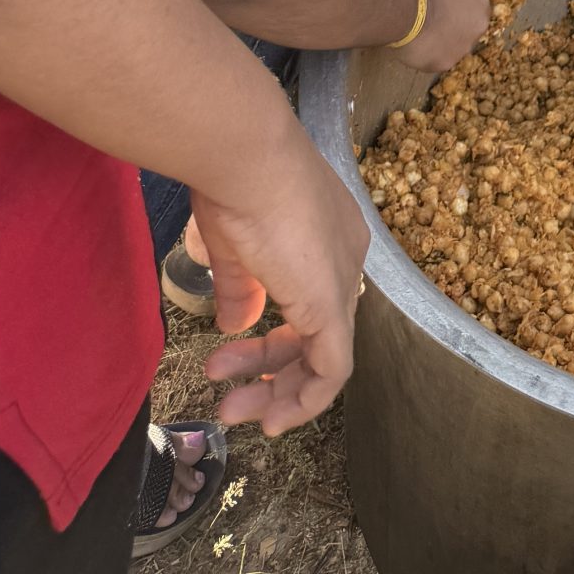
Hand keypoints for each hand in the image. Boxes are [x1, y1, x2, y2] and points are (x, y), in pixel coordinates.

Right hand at [195, 122, 367, 436]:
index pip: (312, 300)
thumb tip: (236, 325)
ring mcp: (341, 281)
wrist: (246, 157)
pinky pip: (333, 371)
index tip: (230, 352)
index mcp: (329, 236)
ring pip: (324, 358)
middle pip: (318, 333)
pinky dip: (305, 401)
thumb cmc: (234, 185)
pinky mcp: (331, 306)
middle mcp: (345, 258)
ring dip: (277, 392)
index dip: (275, 337)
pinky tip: (271, 417)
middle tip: (228, 397)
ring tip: (230, 408)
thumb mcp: (234, 244)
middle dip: (271, 371)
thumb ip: (241, 287)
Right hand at [394, 0, 489, 74]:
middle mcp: (478, 30)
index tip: (447, 14)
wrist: (409, 9)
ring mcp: (462, 49)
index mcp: (481, 6)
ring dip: (440, 46)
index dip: (460, 15)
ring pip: (452, 50)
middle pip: (467, 34)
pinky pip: (435, 61)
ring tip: (420, 37)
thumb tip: (449, 2)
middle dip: (453, 32)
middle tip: (433, 27)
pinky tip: (414, 46)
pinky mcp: (445, 64)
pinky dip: (426, 56)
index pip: (476, 14)